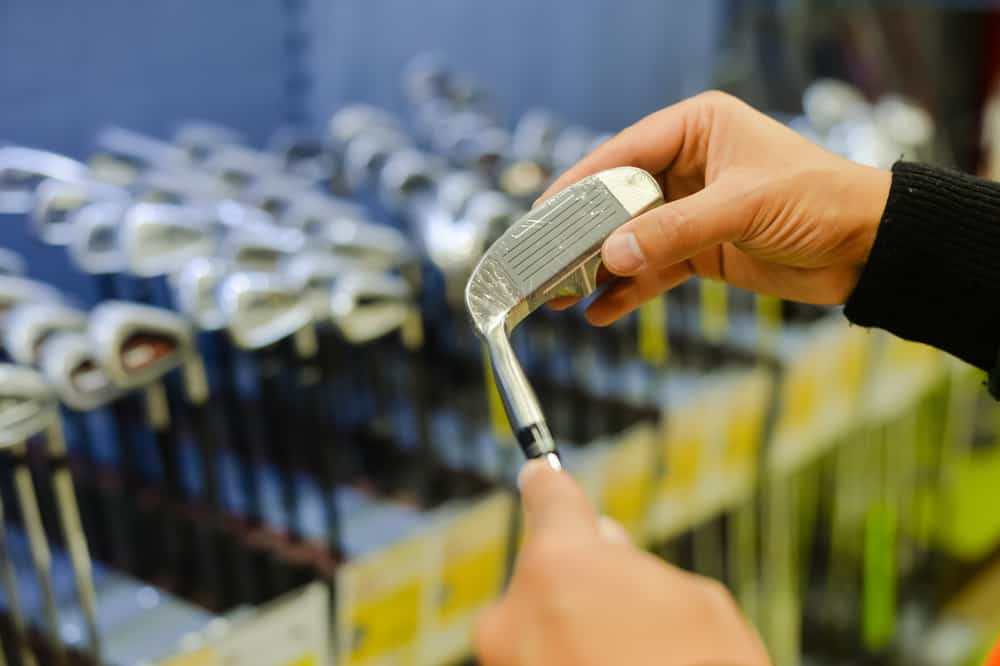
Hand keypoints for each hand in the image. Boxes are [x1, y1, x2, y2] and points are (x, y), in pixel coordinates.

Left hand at [475, 460, 770, 665]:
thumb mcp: (698, 608)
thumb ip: (639, 567)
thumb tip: (606, 545)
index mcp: (563, 564)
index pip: (546, 497)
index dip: (550, 485)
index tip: (539, 473)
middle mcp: (515, 609)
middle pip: (544, 567)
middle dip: (578, 577)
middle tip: (623, 606)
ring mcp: (504, 662)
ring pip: (536, 622)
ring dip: (568, 629)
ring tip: (626, 659)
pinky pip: (532, 661)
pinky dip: (561, 662)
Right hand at [539, 91, 892, 324]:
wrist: (868, 248)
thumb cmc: (817, 201)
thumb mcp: (741, 207)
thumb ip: (674, 230)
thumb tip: (612, 254)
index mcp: (695, 129)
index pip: (621, 153)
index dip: (578, 184)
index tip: (542, 214)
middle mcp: (687, 165)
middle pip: (617, 200)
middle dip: (581, 236)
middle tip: (542, 265)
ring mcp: (691, 210)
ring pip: (630, 239)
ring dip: (597, 269)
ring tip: (559, 297)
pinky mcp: (701, 250)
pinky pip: (653, 270)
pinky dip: (628, 291)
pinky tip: (599, 312)